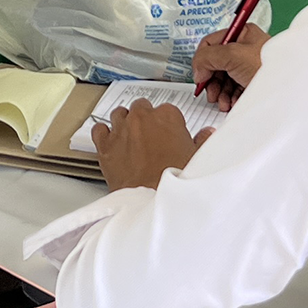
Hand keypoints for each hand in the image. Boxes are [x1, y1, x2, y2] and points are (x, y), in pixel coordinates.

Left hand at [90, 99, 212, 191]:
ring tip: (130, 137)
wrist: (150, 199)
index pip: (167, 110)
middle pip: (141, 107)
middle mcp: (142, 117)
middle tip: (150, 136)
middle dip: (145, 119)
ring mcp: (122, 129)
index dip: (167, 123)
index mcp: (167, 116)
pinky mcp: (105, 144)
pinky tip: (110, 140)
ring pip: (119, 114)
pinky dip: (104, 133)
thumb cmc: (172, 179)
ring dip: (124, 122)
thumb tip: (207, 133)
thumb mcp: (196, 158)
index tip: (168, 133)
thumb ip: (202, 140)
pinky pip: (99, 129)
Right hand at [192, 23, 268, 107]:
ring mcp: (249, 66)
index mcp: (242, 34)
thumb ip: (208, 57)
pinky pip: (234, 88)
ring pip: (224, 78)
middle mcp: (245, 48)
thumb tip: (197, 67)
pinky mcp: (252, 81)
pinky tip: (231, 103)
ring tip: (222, 101)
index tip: (200, 76)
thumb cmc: (268, 66)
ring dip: (219, 92)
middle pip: (216, 63)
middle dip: (212, 80)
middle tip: (210, 92)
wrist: (288, 89)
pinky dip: (229, 97)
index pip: (211, 43)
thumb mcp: (233, 55)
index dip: (202, 60)